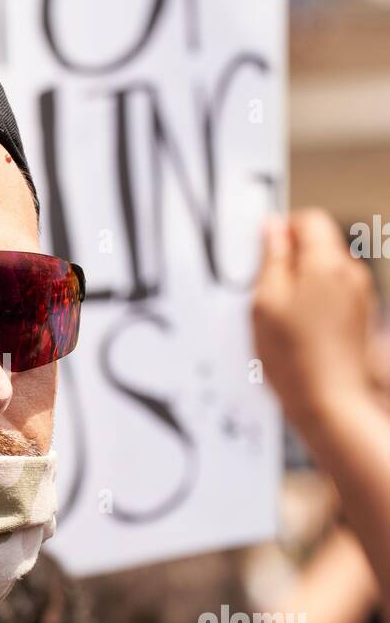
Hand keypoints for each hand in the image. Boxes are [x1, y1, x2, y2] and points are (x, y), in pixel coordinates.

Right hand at [252, 210, 377, 440]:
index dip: (281, 230)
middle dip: (290, 261)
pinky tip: (297, 332)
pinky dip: (313, 304)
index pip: (308, 219)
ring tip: (281, 318)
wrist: (330, 403)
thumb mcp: (265, 302)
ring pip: (323, 271)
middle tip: (266, 292)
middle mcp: (350, 274)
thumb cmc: (296, 360)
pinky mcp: (359, 317)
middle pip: (318, 245)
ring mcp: (359, 296)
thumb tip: (271, 228)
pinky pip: (331, 295)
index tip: (264, 250)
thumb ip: (271, 258)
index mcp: (327, 264)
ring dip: (300, 284)